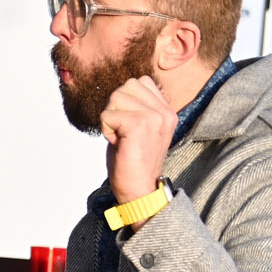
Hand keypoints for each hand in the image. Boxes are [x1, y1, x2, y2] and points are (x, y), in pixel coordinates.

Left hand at [101, 75, 175, 202]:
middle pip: (126, 86)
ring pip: (116, 97)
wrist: (140, 188)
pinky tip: (118, 143)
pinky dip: (105, 129)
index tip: (129, 126)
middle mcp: (165, 111)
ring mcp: (155, 116)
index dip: (125, 102)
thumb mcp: (139, 127)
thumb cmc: (133, 160)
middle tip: (123, 132)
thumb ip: (136, 107)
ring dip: (110, 119)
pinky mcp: (140, 124)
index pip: (140, 82)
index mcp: (167, 111)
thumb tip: (121, 89)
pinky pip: (107, 114)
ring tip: (122, 138)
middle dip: (116, 107)